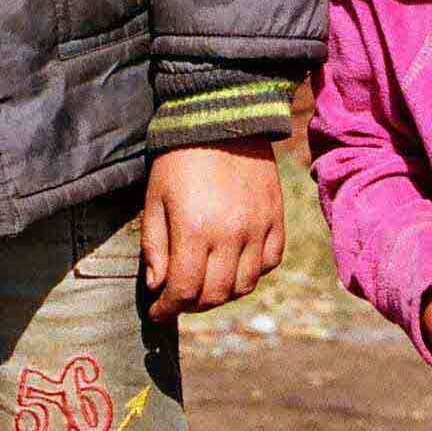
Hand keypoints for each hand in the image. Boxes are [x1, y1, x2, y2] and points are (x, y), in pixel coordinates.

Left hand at [143, 145, 288, 313]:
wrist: (222, 118)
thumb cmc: (179, 159)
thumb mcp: (154, 199)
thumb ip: (154, 246)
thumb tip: (158, 286)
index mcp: (194, 230)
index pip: (183, 291)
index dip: (167, 309)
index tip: (157, 312)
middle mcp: (230, 234)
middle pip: (215, 295)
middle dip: (192, 305)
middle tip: (178, 299)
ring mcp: (258, 227)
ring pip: (245, 285)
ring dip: (223, 294)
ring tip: (206, 285)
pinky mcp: (276, 217)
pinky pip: (271, 262)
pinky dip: (253, 273)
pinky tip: (235, 265)